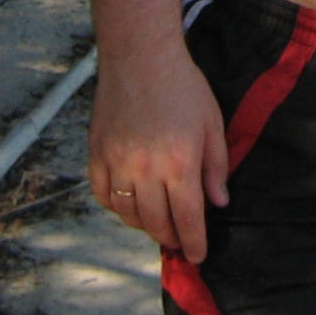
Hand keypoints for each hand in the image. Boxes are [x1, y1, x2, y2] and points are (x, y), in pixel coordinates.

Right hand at [89, 42, 229, 258]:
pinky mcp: (97, 154)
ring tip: (157, 224)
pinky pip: (103, 195)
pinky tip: (130, 204)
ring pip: (128, 213)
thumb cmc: (184, 88)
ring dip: (144, 225)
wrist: (141, 58)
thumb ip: (216, 167)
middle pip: (156, 223)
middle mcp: (146, 170)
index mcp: (180, 164)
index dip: (194, 243)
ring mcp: (117, 163)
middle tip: (178, 241)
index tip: (197, 256)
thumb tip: (218, 203)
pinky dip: (117, 206)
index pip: (188, 219)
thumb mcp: (212, 124)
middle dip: (170, 238)